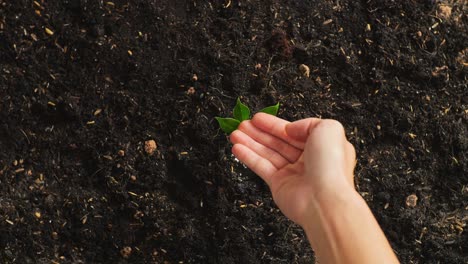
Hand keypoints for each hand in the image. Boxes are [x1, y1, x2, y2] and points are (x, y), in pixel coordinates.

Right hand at [230, 113, 355, 225]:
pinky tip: (237, 148)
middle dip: (258, 132)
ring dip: (250, 143)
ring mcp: (292, 173)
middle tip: (242, 125)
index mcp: (321, 146)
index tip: (258, 118)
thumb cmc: (331, 165)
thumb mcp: (328, 129)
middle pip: (277, 142)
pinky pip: (261, 167)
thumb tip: (290, 129)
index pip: (293, 132)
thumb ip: (307, 123)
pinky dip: (248, 157)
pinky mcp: (279, 185)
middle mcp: (307, 160)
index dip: (274, 124)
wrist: (324, 200)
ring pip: (267, 153)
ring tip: (234, 134)